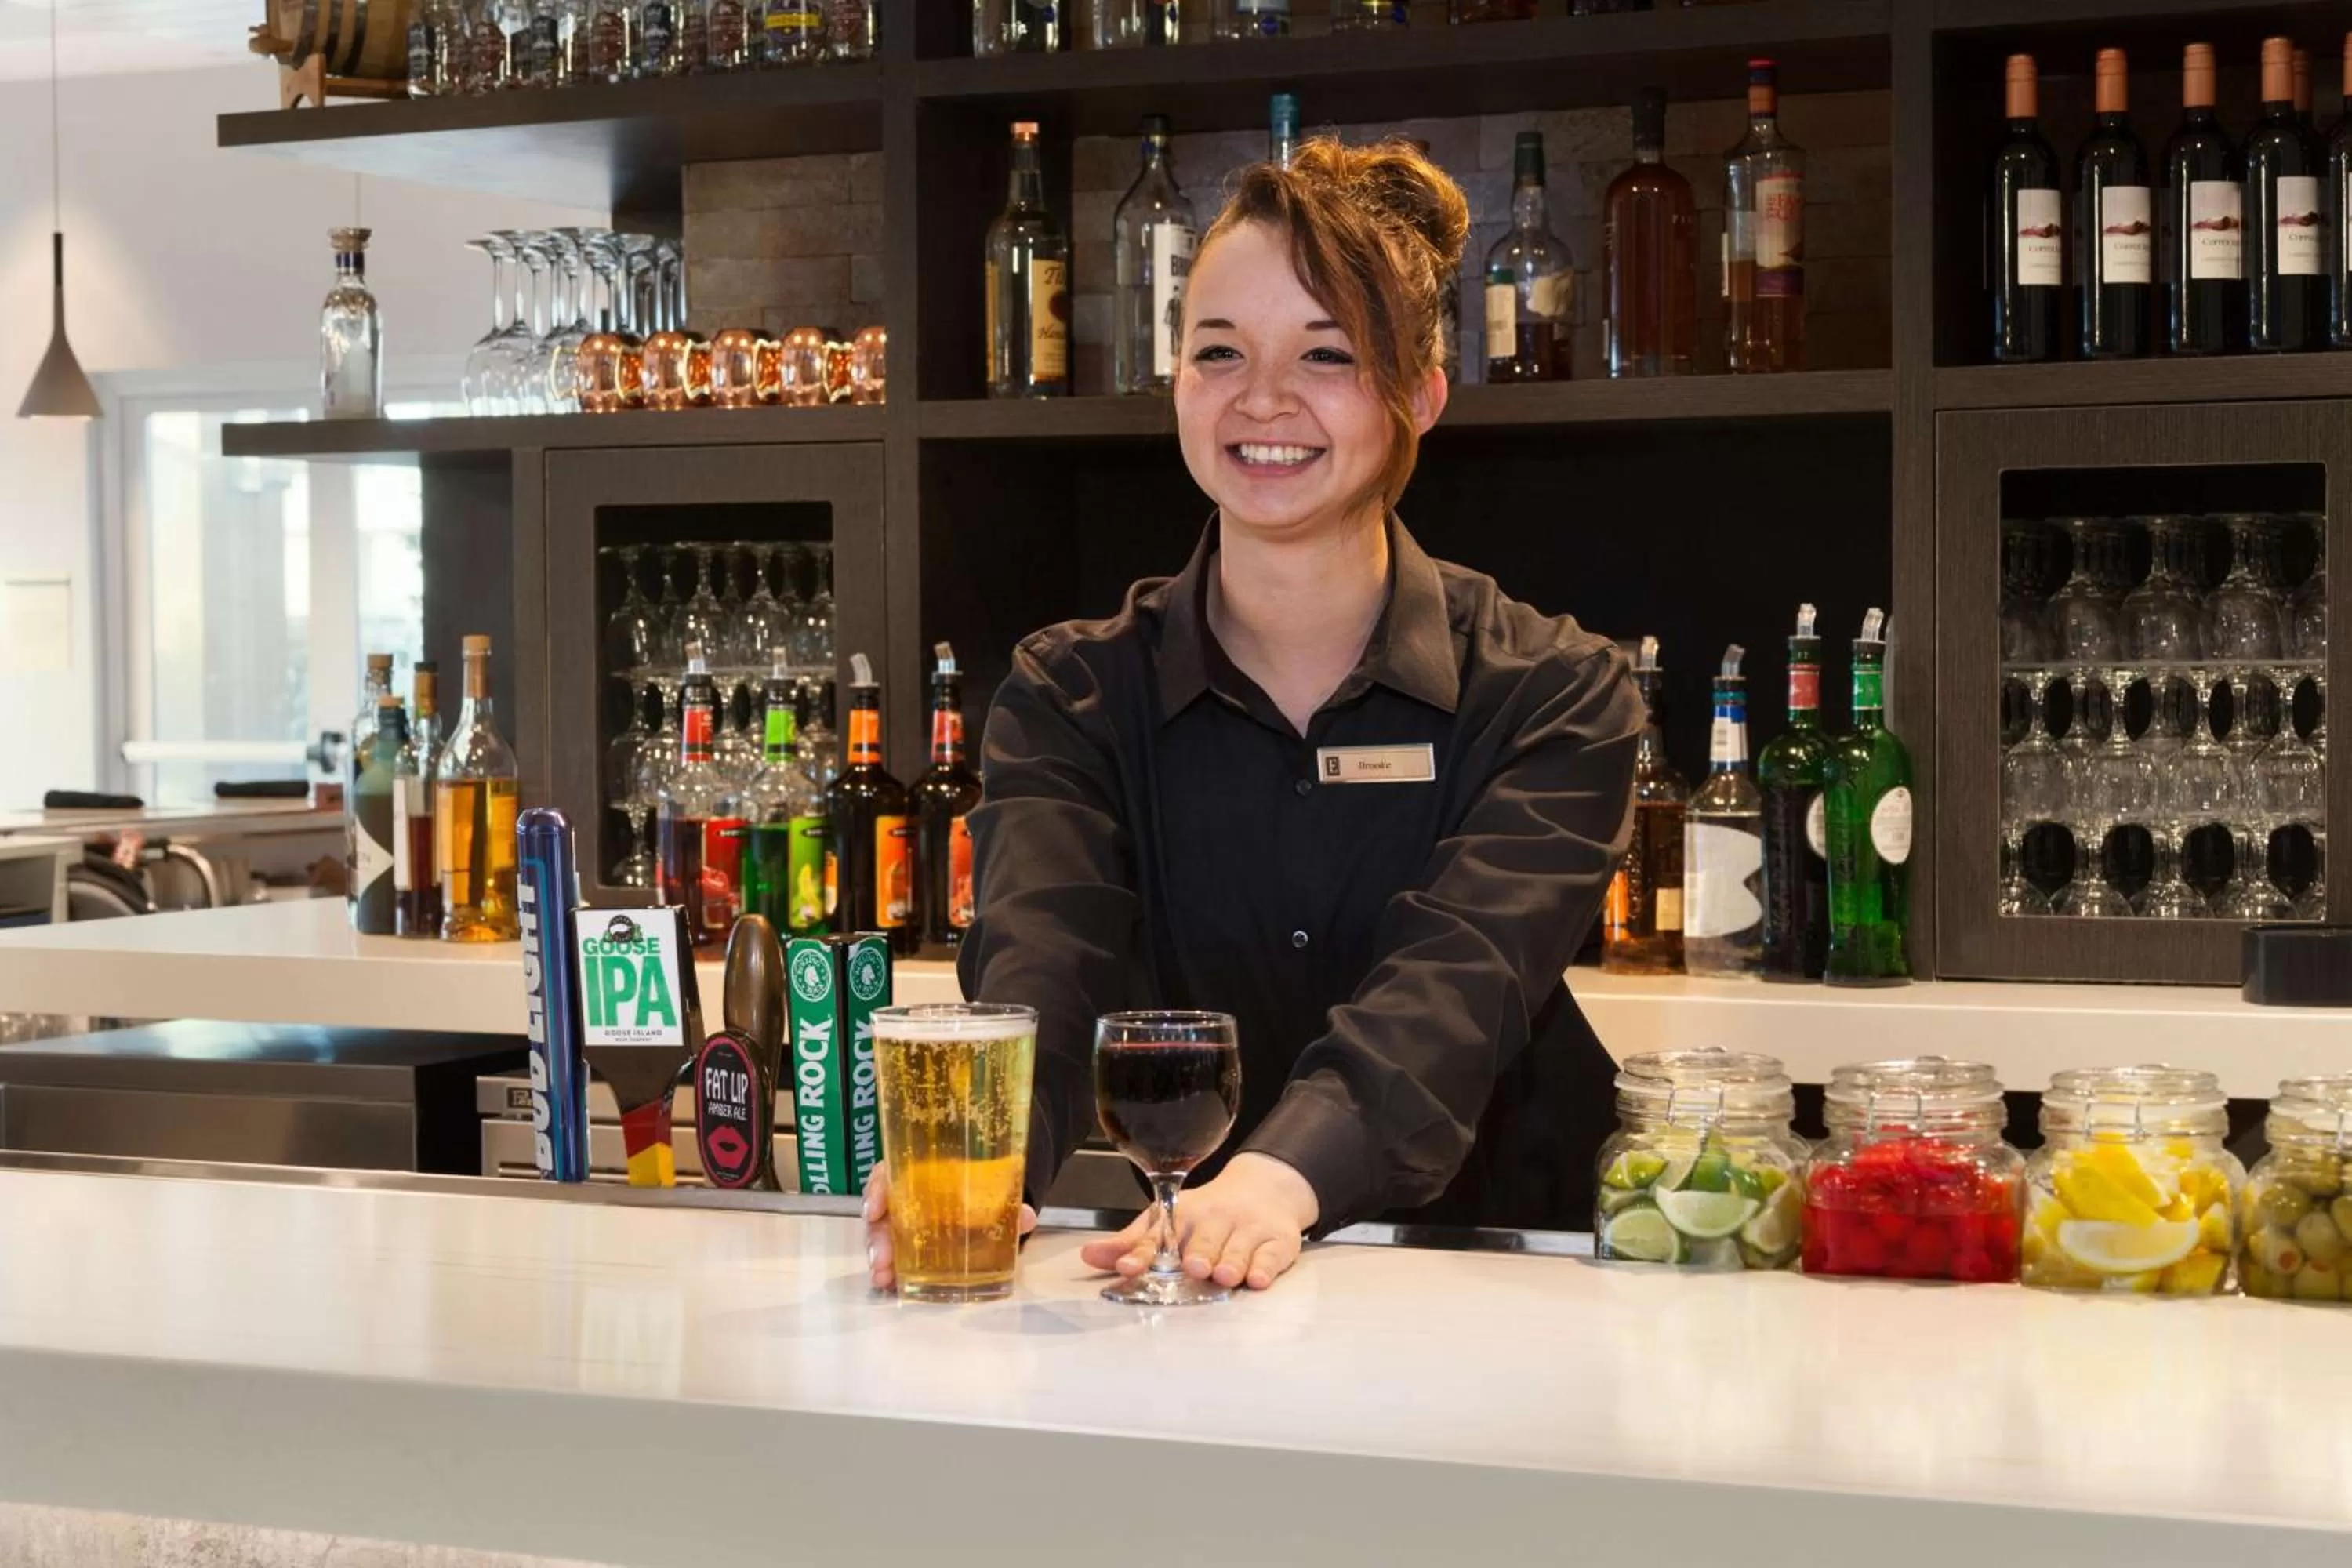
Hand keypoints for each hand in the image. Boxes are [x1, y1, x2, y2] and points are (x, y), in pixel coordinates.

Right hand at [862, 1161, 1036, 1292]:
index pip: (888, 1172)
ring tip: (883, 1278)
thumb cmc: (978, 1188)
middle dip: (877, 1236)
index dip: (877, 1189)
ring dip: (879, 1257)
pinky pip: (891, 1253)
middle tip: (882, 1260)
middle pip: (880, 1210)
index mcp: (917, 1170)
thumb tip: (1026, 1217)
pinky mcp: (904, 1244)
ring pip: (881, 1234)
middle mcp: (902, 1193)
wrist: (984, 1201)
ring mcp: (900, 1220)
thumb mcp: (992, 1191)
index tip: (875, 1209)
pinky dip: (888, 1269)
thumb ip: (1008, 1204)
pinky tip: (889, 1284)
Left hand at [1080, 1153, 1319, 1292]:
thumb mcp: (1167, 1221)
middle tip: (1193, 1266)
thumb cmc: (1207, 1216)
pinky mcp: (1278, 1241)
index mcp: (1183, 1214)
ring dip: (1231, 1261)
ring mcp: (1249, 1229)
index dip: (1142, 1252)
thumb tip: (1088, 1256)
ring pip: (1238, 1248)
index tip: (1128, 1267)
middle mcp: (1216, 1219)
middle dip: (1198, 1253)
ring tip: (1223, 1275)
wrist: (1264, 1191)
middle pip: (1204, 1239)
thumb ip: (1130, 1243)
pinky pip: (1271, 1255)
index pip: (1160, 1233)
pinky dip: (1264, 1267)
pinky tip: (1256, 1278)